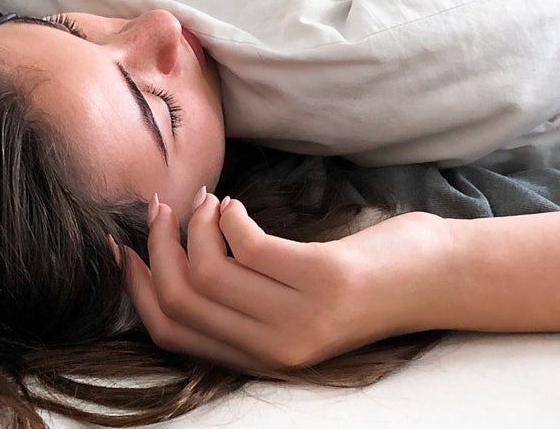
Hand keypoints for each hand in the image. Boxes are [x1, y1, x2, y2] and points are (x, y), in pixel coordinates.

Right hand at [121, 190, 450, 371]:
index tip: (125, 248)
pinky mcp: (319, 280)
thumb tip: (171, 258)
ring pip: (207, 268)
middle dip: (159, 246)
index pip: (171, 331)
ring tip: (209, 202)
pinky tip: (238, 206)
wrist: (434, 280)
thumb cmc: (357, 283)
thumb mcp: (288, 304)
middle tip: (162, 209)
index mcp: (258, 356)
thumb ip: (240, 299)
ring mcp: (297, 316)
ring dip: (196, 224)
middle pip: (181, 297)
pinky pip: (246, 244)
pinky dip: (230, 217)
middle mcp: (273, 346)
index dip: (137, 288)